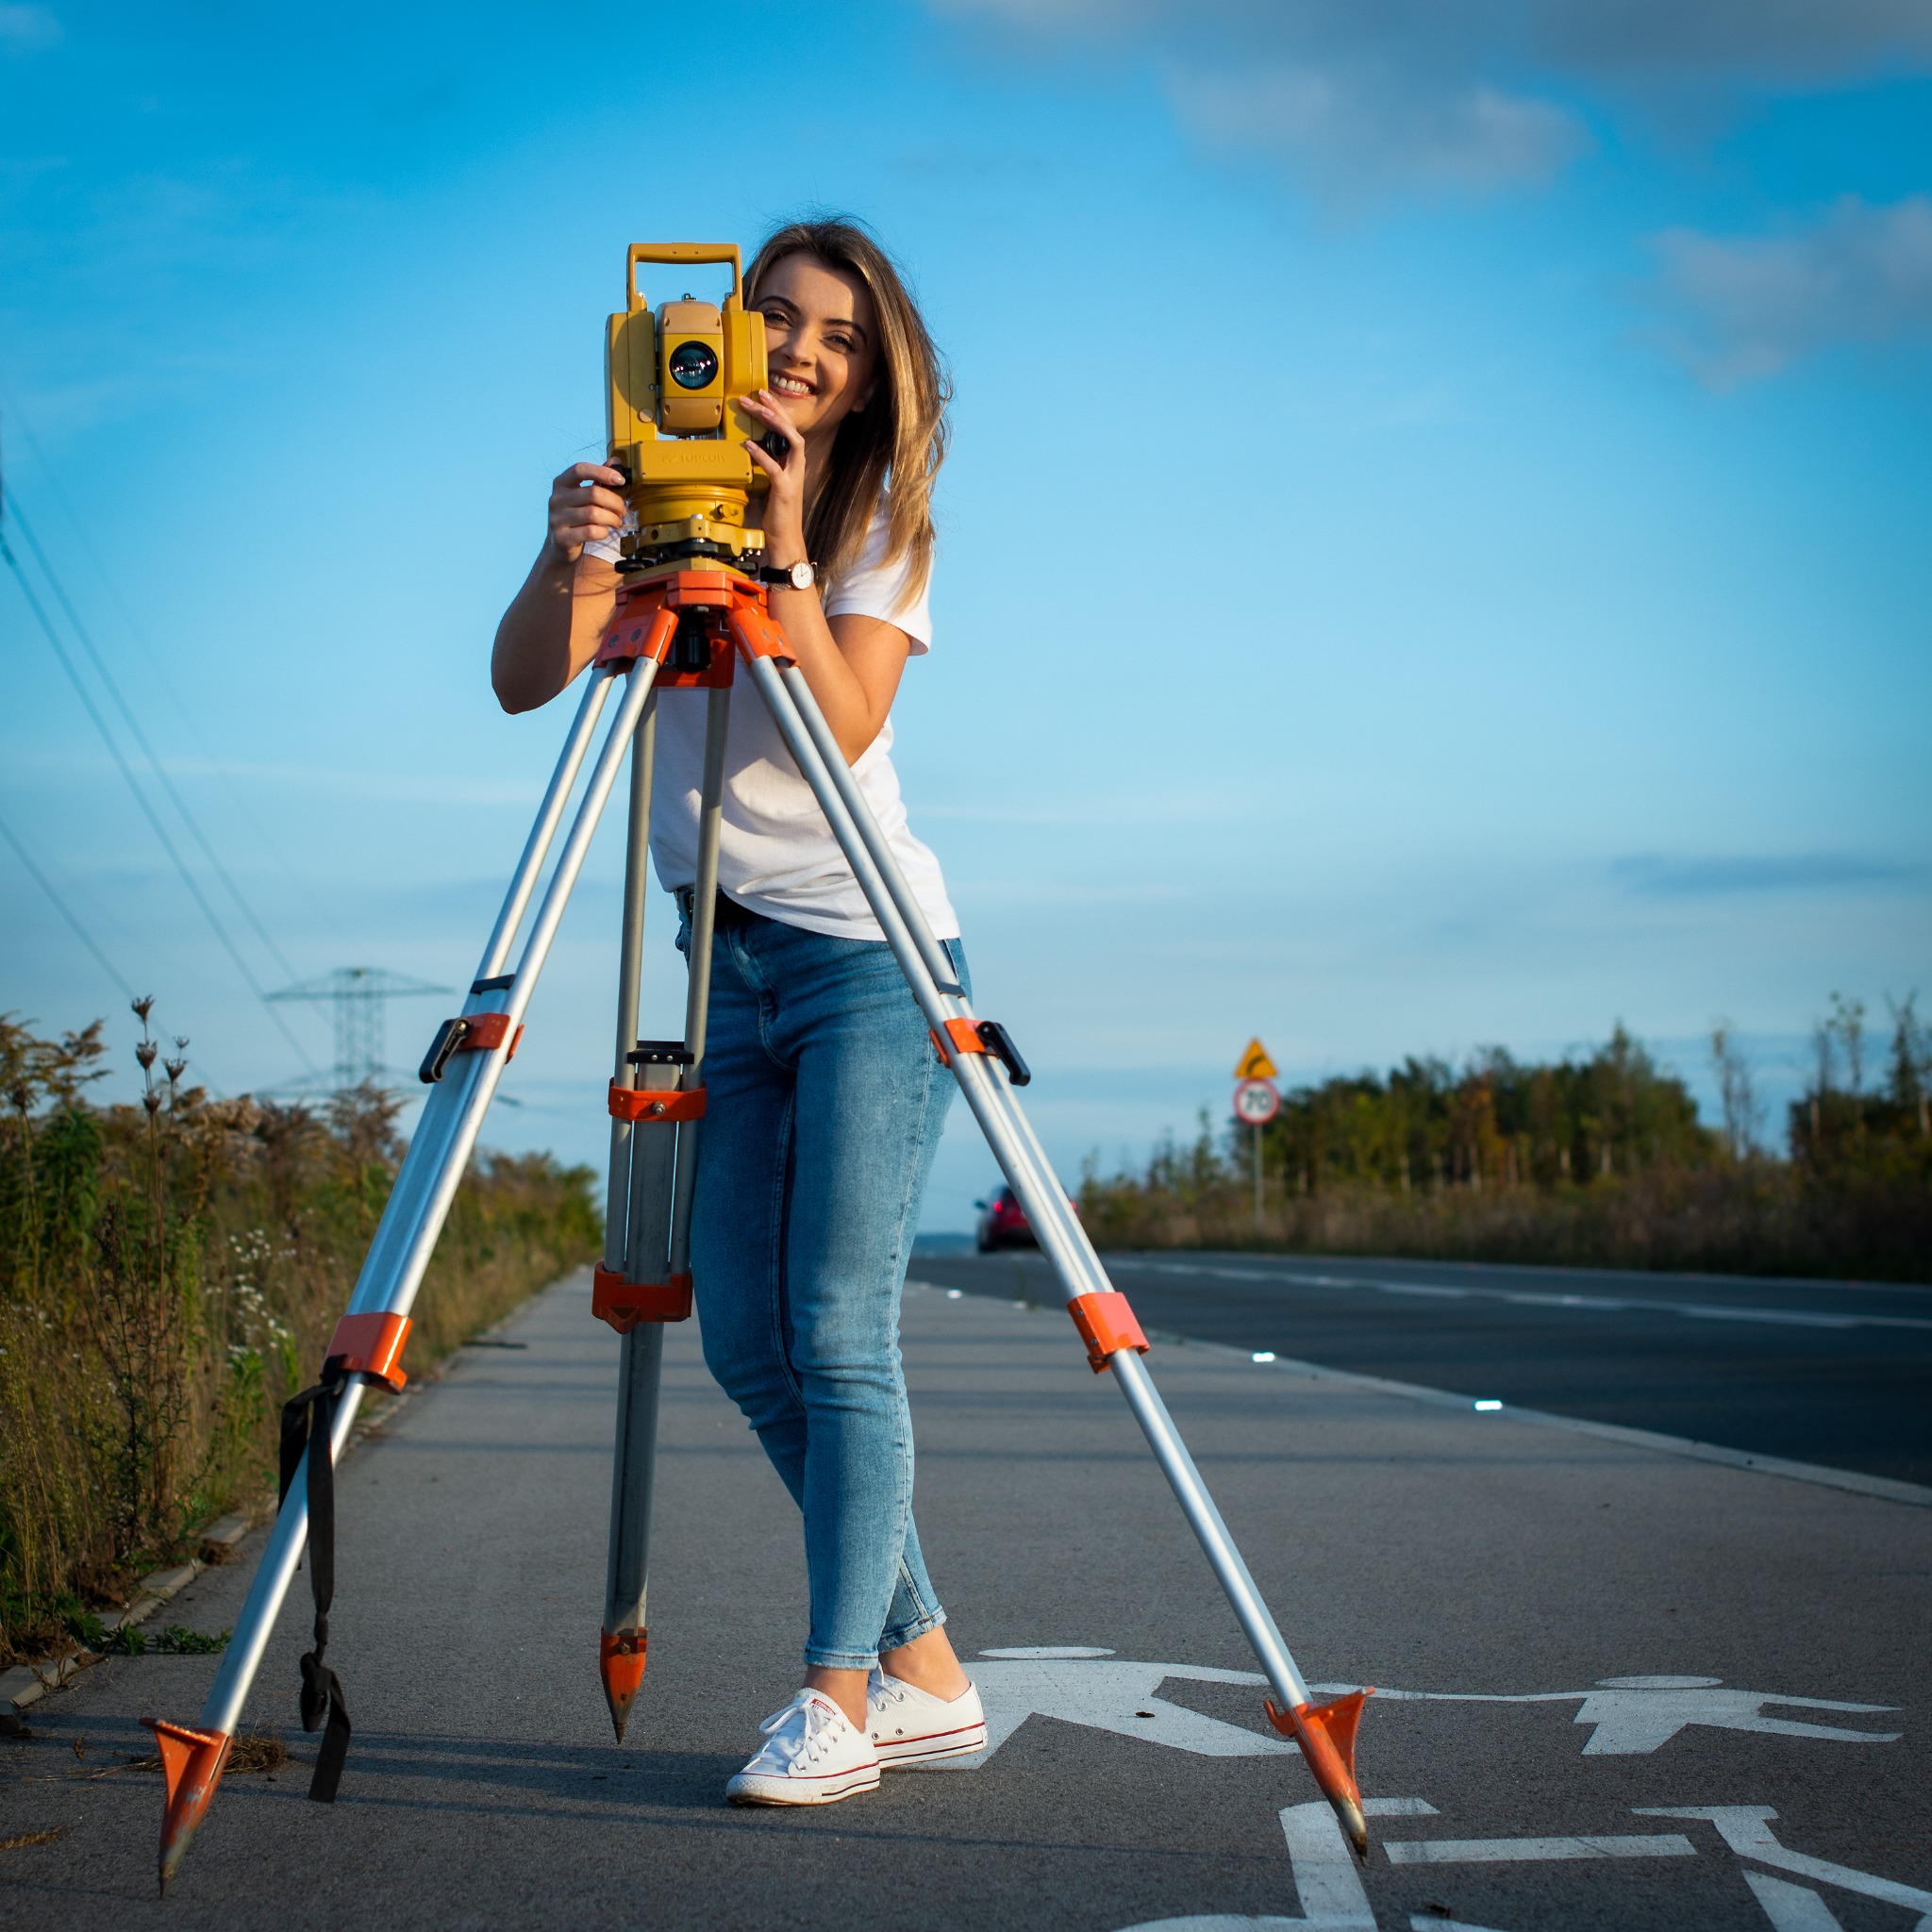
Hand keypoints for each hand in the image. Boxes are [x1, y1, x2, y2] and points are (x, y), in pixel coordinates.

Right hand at [546, 461, 627, 564]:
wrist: (560, 546)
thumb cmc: (577, 517)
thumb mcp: (585, 496)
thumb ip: (599, 479)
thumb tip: (616, 461)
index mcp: (561, 483)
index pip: (580, 469)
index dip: (602, 472)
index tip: (620, 480)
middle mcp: (556, 499)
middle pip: (593, 494)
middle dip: (615, 502)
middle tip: (623, 510)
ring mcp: (556, 519)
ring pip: (594, 514)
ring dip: (612, 518)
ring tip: (617, 522)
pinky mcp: (561, 538)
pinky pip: (591, 532)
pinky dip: (603, 532)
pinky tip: (604, 532)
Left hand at [738, 390, 807, 559]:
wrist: (786, 539)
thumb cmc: (777, 514)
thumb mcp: (770, 484)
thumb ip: (765, 466)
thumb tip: (749, 449)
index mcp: (793, 463)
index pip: (788, 430)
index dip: (777, 411)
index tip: (762, 397)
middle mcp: (797, 466)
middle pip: (791, 429)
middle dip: (775, 409)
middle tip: (759, 393)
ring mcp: (793, 477)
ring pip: (790, 441)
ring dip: (775, 423)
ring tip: (760, 410)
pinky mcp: (784, 489)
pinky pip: (774, 467)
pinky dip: (761, 454)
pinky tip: (749, 445)